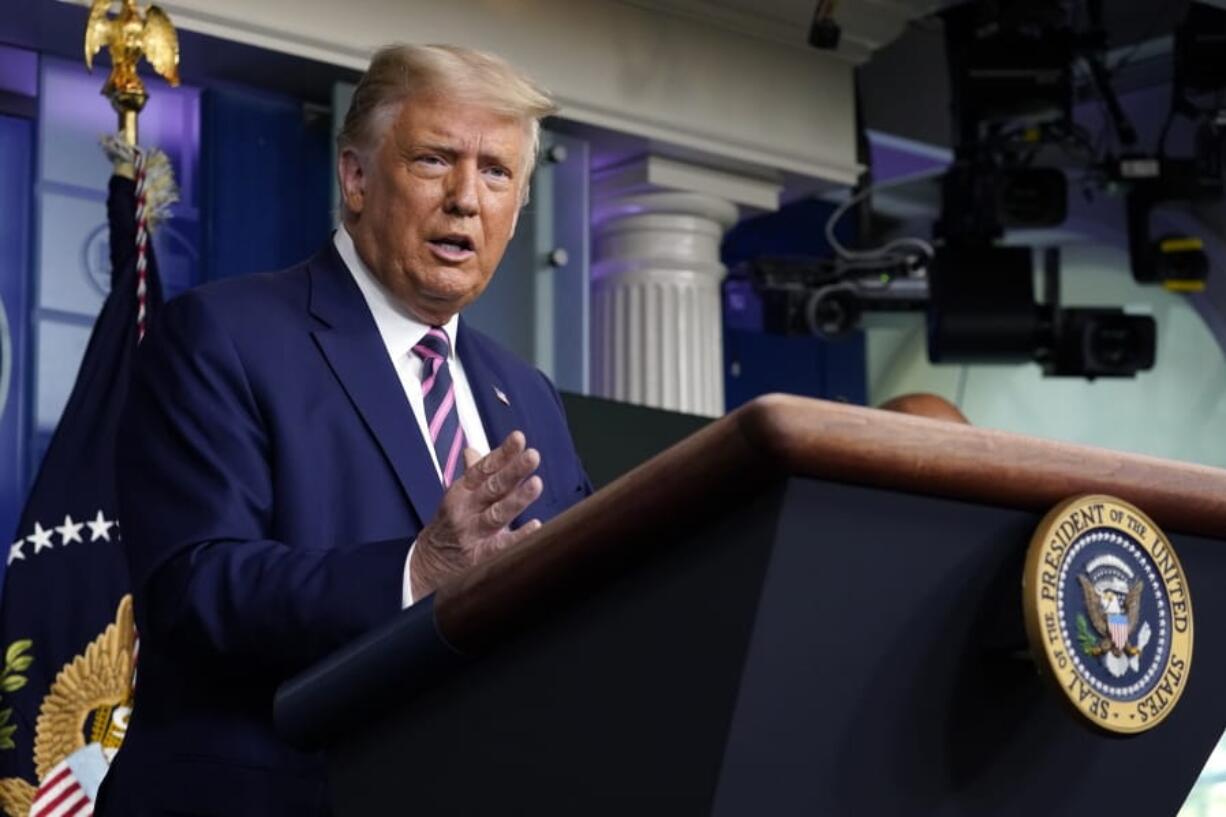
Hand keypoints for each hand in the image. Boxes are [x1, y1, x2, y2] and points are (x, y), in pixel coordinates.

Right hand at [410, 431, 543, 598]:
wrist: (427, 563)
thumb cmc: (451, 524)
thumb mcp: (458, 496)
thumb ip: (473, 473)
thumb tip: (473, 449)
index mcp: (462, 490)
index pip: (484, 468)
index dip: (502, 453)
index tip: (519, 438)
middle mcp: (466, 508)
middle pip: (492, 487)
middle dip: (513, 471)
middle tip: (533, 456)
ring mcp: (471, 532)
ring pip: (497, 513)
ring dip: (517, 499)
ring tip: (536, 484)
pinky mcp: (478, 556)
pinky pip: (500, 546)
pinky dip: (518, 537)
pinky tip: (536, 526)